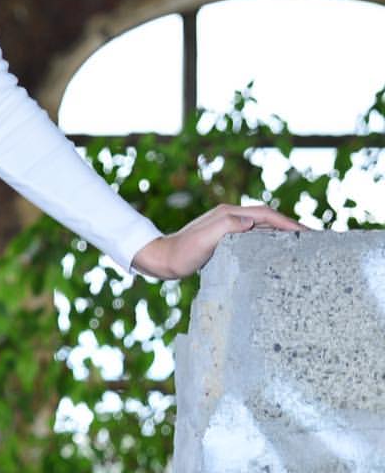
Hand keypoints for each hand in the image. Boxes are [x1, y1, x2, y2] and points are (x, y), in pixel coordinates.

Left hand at [130, 202, 312, 279]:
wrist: (160, 259)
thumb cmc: (181, 253)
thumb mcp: (203, 240)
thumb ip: (226, 227)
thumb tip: (251, 221)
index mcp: (228, 214)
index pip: (266, 214)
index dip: (288, 222)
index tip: (307, 232)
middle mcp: (229, 216)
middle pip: (268, 217)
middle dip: (290, 225)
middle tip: (313, 237)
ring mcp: (226, 226)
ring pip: (262, 225)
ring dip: (282, 231)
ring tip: (301, 243)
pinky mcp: (223, 237)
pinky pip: (253, 234)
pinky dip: (268, 238)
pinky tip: (275, 249)